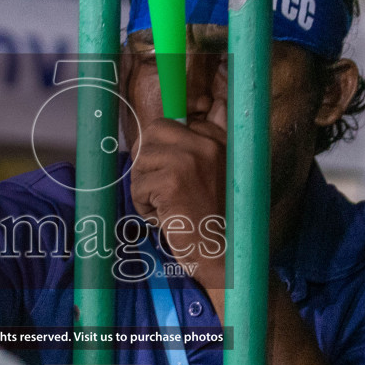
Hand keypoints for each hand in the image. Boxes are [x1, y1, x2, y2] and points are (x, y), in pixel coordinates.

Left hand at [128, 93, 227, 288]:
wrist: (226, 253)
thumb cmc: (218, 218)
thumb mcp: (219, 173)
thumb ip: (206, 145)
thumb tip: (204, 111)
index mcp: (217, 140)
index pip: (170, 124)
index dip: (161, 150)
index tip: (171, 175)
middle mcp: (205, 144)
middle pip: (151, 133)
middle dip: (147, 162)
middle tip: (160, 189)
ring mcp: (188, 161)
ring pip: (140, 161)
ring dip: (145, 188)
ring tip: (167, 207)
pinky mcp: (171, 182)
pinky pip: (138, 187)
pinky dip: (144, 208)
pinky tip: (166, 219)